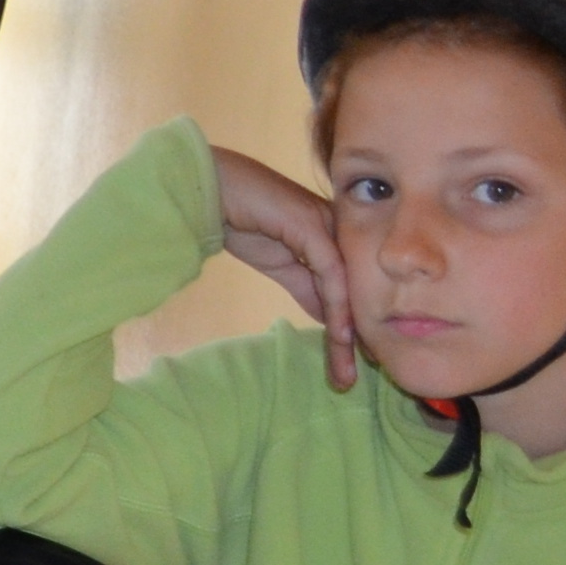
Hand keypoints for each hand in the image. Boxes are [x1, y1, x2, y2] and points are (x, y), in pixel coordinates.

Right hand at [213, 148, 357, 387]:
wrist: (210, 187)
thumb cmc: (238, 216)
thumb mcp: (278, 262)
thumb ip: (305, 285)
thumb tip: (328, 316)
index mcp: (332, 237)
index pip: (347, 287)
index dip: (351, 325)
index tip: (354, 361)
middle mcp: (339, 230)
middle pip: (353, 291)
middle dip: (355, 338)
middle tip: (354, 377)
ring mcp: (329, 226)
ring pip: (346, 288)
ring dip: (347, 334)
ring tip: (346, 369)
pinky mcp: (313, 226)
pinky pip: (331, 274)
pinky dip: (337, 307)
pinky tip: (340, 336)